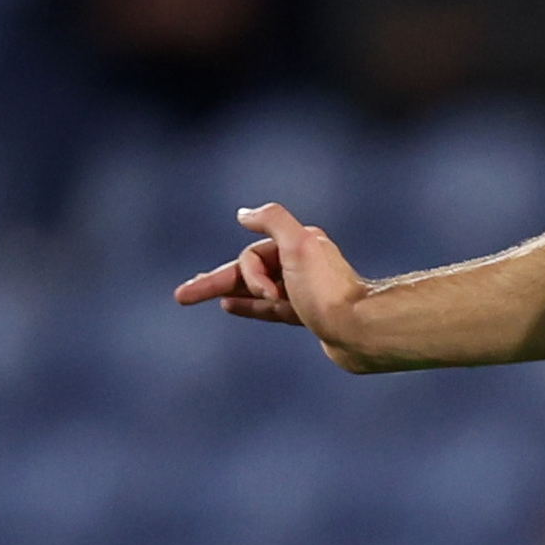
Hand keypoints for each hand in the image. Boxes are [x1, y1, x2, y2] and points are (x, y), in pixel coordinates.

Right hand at [172, 203, 373, 365]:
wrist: (362, 331)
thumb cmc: (330, 291)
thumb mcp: (299, 244)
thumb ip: (272, 220)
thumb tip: (243, 213)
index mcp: (300, 244)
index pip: (253, 256)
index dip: (250, 275)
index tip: (269, 293)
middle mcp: (301, 263)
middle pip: (247, 271)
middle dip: (213, 282)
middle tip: (182, 296)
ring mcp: (303, 291)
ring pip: (255, 289)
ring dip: (228, 291)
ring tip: (194, 297)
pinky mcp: (307, 315)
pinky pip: (268, 308)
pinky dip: (248, 305)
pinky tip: (228, 305)